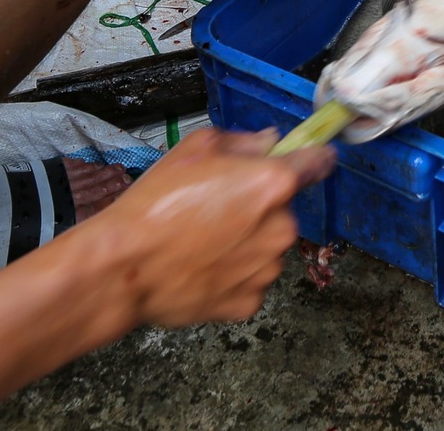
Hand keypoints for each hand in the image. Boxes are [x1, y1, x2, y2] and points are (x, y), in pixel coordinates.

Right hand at [68, 127, 332, 328]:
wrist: (123, 268)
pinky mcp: (250, 302)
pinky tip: (200, 268)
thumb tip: (270, 143)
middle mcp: (282, 227)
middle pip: (284, 209)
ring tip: (201, 242)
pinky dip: (233, 275)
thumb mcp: (195, 148)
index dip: (312, 158)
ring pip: (268, 246)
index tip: (306, 159)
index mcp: (273, 183)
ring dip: (248, 242)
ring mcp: (268, 269)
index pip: (319, 163)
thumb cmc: (155, 203)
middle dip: (260, 206)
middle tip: (216, 208)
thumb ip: (243, 141)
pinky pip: (250, 280)